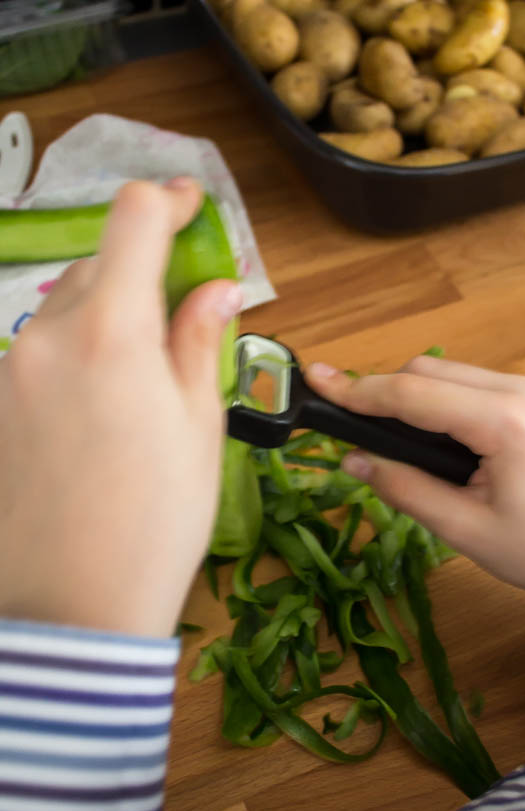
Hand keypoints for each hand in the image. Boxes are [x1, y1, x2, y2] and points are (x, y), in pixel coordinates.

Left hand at [0, 179, 241, 636]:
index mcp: (111, 334)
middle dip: (141, 272)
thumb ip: (200, 340)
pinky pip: (35, 352)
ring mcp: (6, 371)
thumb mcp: (198, 427)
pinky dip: (71, 355)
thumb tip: (217, 286)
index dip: (166, 200)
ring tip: (137, 379)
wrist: (71, 609)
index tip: (189, 206)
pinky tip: (95, 412)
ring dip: (104, 317)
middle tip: (180, 312)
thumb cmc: (155, 521)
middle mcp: (44, 337)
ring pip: (63, 309)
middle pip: (98, 265)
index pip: (132, 220)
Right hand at [305, 357, 524, 618]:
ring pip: (448, 372)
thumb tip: (353, 462)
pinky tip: (427, 435)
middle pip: (428, 370)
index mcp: (505, 421)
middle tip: (349, 429)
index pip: (413, 393)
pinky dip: (439, 401)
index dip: (358, 391)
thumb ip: (404, 488)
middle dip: (383, 392)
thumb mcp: (465, 530)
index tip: (315, 382)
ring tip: (386, 438)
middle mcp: (519, 389)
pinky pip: (471, 385)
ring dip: (411, 396)